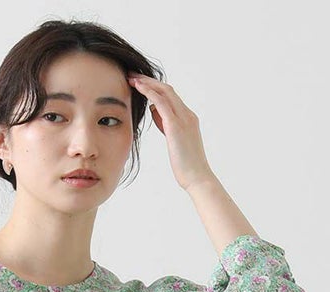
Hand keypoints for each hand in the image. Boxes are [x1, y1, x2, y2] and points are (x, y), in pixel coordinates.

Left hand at [126, 74, 215, 191]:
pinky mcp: (176, 125)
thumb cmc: (186, 166)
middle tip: (133, 76)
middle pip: (167, 89)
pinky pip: (160, 102)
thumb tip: (154, 111)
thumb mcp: (175, 141)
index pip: (171, 97)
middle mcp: (187, 115)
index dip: (155, 88)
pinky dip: (149, 92)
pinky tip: (138, 87)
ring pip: (164, 92)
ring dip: (147, 83)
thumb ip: (166, 124)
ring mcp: (183, 119)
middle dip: (149, 81)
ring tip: (132, 78)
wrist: (197, 178)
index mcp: (188, 118)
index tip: (140, 84)